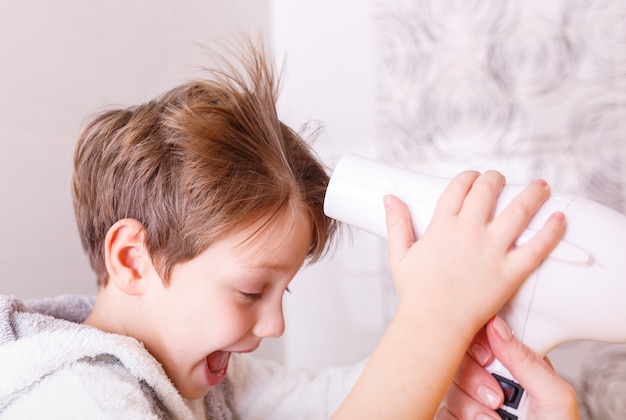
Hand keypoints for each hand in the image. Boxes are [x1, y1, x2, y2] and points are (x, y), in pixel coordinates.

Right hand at [385, 170, 565, 338]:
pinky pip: (537, 246)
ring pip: (518, 211)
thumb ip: (396, 223)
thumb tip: (389, 198)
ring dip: (533, 194)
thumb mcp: (399, 254)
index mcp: (442, 226)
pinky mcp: (510, 271)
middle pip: (488, 190)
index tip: (474, 177)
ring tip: (542, 186)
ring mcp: (491, 250)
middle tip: (500, 179)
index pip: (458, 188)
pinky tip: (559, 218)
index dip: (468, 177)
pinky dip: (552, 230)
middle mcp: (468, 231)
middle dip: (495, 178)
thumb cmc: (416, 293)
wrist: (433, 324)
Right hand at [437, 316, 579, 419]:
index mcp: (515, 367)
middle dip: (475, 379)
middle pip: (459, 357)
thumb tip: (496, 324)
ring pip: (448, 383)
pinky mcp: (455, 418)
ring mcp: (471, 401)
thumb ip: (526, 360)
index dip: (480, 341)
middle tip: (496, 399)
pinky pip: (440, 408)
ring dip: (470, 405)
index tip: (487, 357)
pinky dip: (459, 417)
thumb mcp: (554, 398)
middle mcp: (490, 380)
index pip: (485, 336)